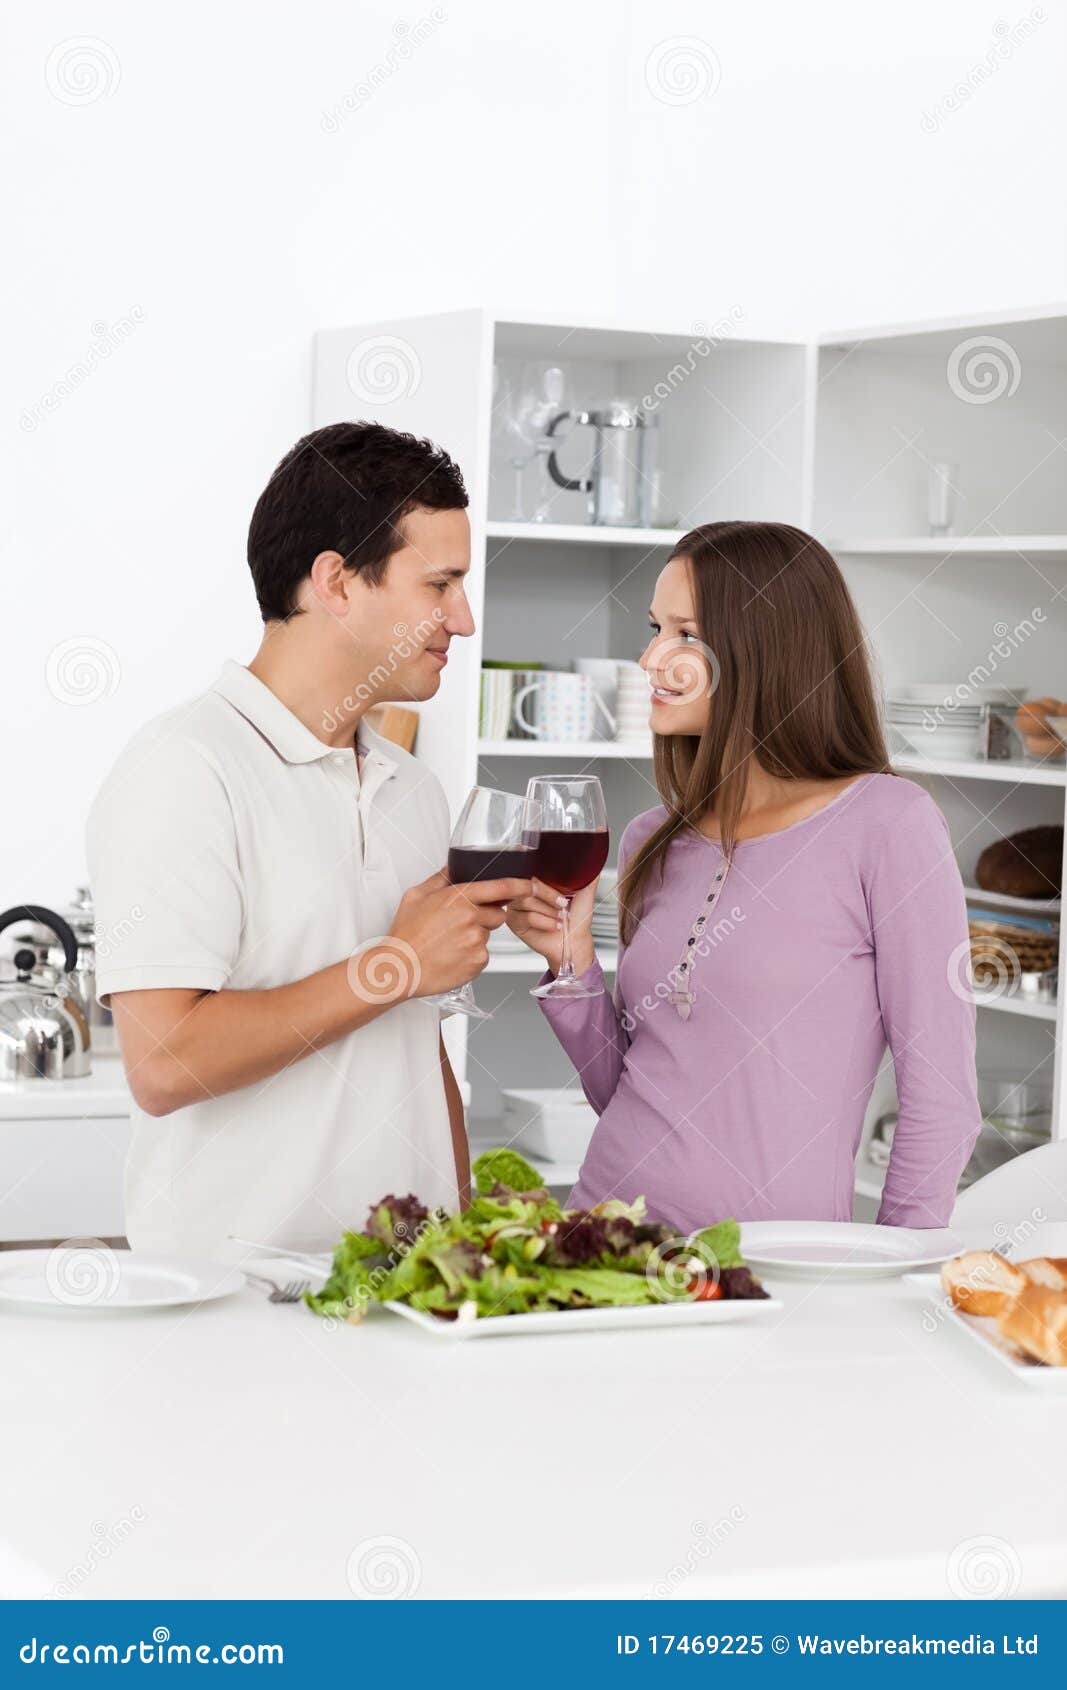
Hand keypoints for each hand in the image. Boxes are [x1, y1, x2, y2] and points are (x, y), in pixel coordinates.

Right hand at [386, 868, 533, 997]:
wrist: (400, 968)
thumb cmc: (406, 934)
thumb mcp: (416, 896)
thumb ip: (440, 879)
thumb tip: (453, 868)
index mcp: (459, 898)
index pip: (501, 887)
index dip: (519, 885)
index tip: (528, 885)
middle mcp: (472, 919)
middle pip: (498, 914)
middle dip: (486, 916)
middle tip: (461, 923)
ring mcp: (477, 942)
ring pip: (488, 935)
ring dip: (476, 936)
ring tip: (451, 941)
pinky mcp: (477, 962)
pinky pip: (483, 954)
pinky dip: (471, 955)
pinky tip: (452, 954)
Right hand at [505, 877, 597, 976]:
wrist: (575, 941)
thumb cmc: (578, 918)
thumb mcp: (585, 891)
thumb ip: (587, 874)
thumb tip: (593, 859)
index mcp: (540, 880)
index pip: (533, 869)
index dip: (546, 881)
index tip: (562, 892)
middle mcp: (526, 891)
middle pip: (527, 884)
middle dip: (549, 897)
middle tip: (563, 905)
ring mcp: (518, 905)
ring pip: (527, 901)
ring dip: (549, 912)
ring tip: (558, 917)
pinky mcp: (514, 921)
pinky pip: (526, 917)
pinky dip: (544, 922)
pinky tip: (552, 926)